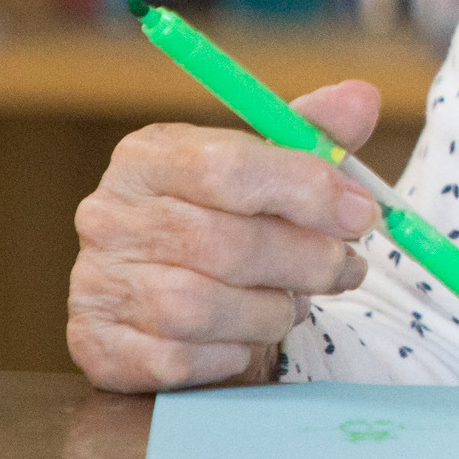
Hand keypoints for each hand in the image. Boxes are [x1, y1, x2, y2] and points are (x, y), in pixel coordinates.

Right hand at [68, 81, 385, 391]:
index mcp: (149, 156)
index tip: (362, 214)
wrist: (172, 303)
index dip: (306, 192)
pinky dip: (231, 353)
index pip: (227, 168)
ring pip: (202, 307)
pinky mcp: (98, 346)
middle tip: (346, 269)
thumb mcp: (271, 170)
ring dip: (270, 311)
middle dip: (305, 261)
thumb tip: (362, 98)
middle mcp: (109, 215)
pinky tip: (245, 337)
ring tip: (292, 303)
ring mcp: (96, 283)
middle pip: (221, 243)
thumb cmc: (232, 223)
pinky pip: (180, 360)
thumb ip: (315, 136)